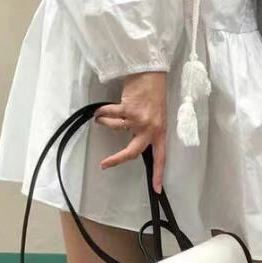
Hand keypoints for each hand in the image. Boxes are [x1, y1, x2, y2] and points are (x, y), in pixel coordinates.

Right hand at [93, 71, 167, 192]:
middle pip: (132, 151)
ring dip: (105, 122)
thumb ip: (147, 129)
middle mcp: (151, 128)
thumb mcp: (156, 115)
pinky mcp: (129, 108)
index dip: (159, 174)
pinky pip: (109, 115)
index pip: (161, 157)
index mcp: (160, 131)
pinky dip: (102, 113)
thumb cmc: (154, 92)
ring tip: (102, 117)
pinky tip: (100, 111)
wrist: (152, 73)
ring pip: (115, 128)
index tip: (157, 189)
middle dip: (116, 159)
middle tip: (104, 164)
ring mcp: (139, 119)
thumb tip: (133, 138)